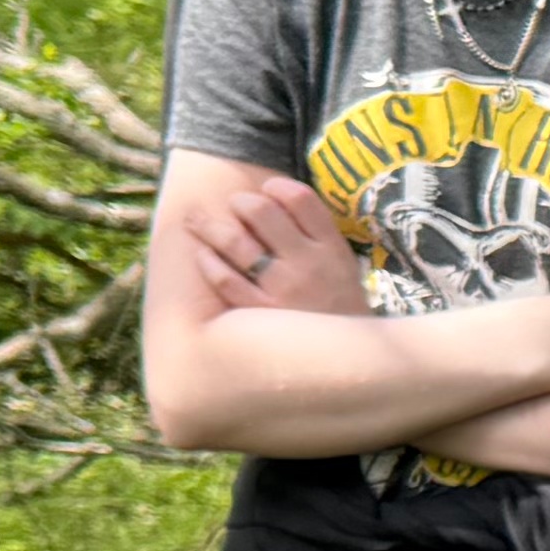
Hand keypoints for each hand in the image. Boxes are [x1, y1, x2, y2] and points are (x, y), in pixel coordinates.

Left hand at [166, 157, 372, 317]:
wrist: (351, 362)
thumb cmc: (339, 306)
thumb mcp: (343, 265)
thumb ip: (317, 232)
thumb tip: (275, 197)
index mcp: (330, 248)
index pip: (300, 199)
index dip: (276, 187)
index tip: (267, 190)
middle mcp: (307, 265)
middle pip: (262, 212)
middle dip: (240, 202)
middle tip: (233, 206)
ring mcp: (282, 289)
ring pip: (235, 241)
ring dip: (210, 225)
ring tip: (197, 220)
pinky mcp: (260, 314)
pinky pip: (225, 280)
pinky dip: (209, 262)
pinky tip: (203, 255)